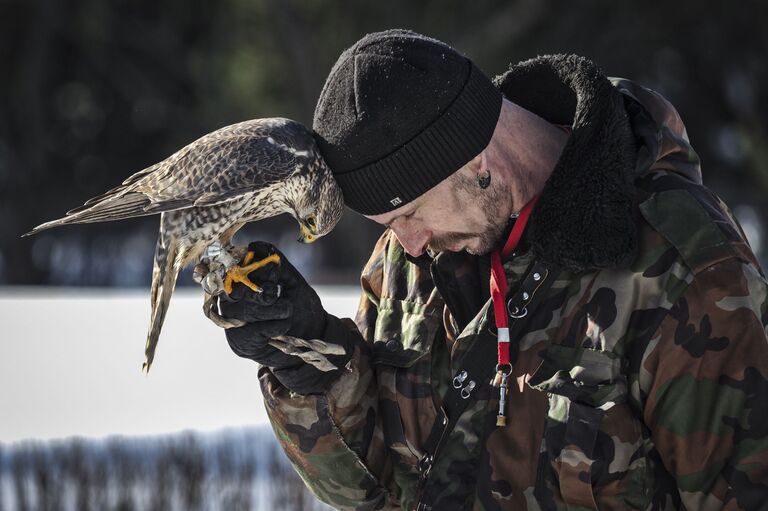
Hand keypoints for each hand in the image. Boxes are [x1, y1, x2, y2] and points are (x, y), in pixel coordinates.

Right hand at [218, 241, 350, 393]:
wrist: (310, 335)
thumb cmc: (299, 303)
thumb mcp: (291, 280)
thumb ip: (275, 263)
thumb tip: (255, 246)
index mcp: (242, 279)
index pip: (234, 267)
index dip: (254, 269)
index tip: (274, 275)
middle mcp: (231, 297)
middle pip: (236, 289)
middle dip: (260, 291)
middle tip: (278, 294)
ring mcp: (232, 319)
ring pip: (243, 310)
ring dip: (271, 310)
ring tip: (287, 310)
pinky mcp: (238, 340)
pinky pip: (252, 331)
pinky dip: (273, 326)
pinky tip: (284, 325)